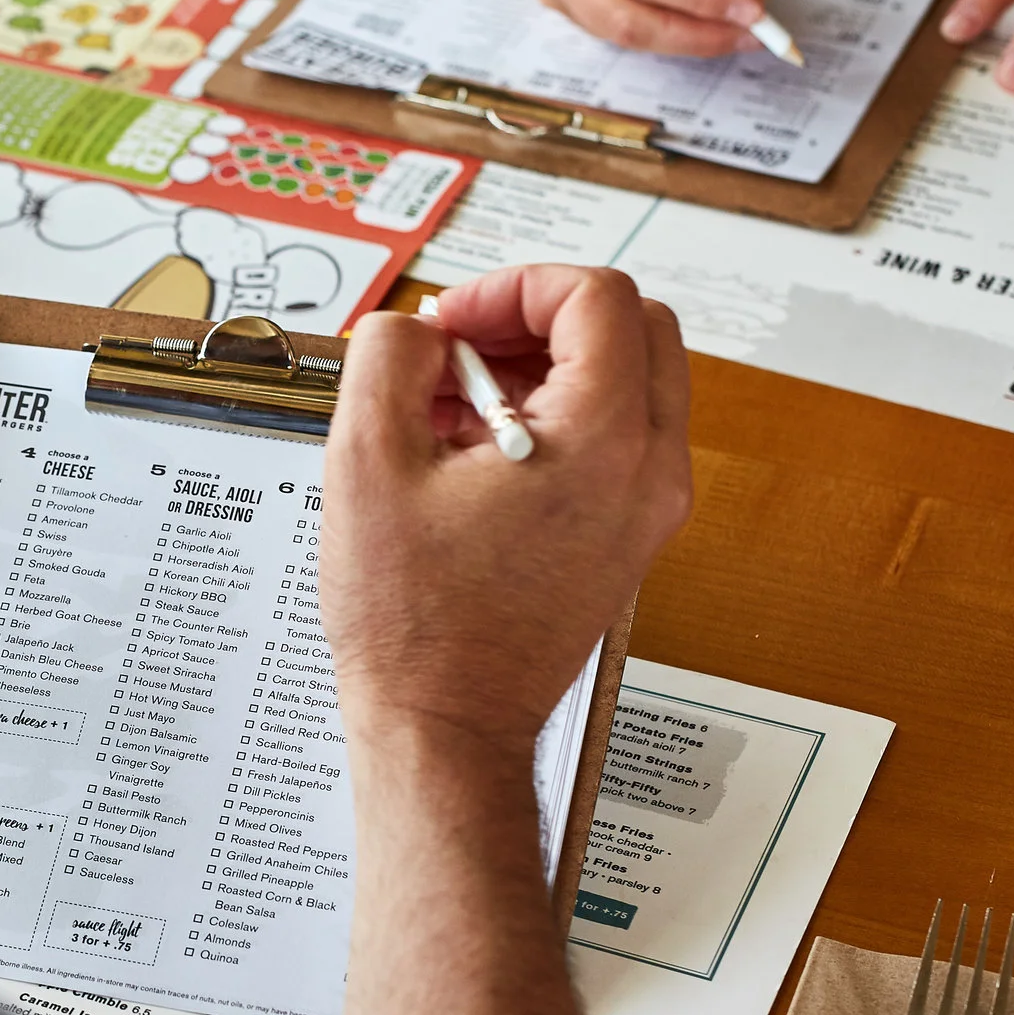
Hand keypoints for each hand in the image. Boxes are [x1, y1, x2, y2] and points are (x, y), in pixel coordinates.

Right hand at [320, 266, 691, 752]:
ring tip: (447, 408)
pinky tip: (468, 454)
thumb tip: (415, 331)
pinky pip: (610, 439)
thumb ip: (387, 358)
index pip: (598, 297)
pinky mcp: (627, 537)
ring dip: (539, 368)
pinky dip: (550, 419)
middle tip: (460, 347)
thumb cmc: (415, 625)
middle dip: (537, 318)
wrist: (445, 728)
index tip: (452, 324)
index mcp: (604, 443)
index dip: (514, 287)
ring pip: (624, 381)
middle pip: (631, 328)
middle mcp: (649, 472)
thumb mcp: (365, 462)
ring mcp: (647, 509)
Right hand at [511, 0, 772, 58]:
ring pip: (619, 34)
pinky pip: (616, 34)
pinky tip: (697, 20)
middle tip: (750, 32)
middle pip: (622, 13)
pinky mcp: (557, 5)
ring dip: (683, 40)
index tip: (753, 7)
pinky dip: (665, 35)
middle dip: (695, 30)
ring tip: (732, 31)